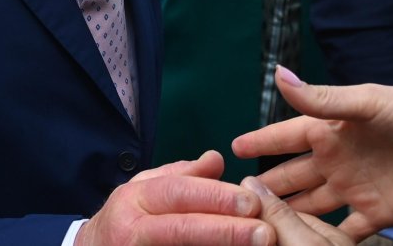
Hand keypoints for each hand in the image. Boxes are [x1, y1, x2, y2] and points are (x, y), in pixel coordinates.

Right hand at [76, 150, 271, 245]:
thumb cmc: (126, 220)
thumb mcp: (145, 189)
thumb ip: (183, 176)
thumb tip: (217, 158)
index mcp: (135, 198)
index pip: (179, 193)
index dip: (216, 197)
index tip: (252, 202)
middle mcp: (132, 229)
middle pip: (182, 229)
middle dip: (226, 231)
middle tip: (265, 234)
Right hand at [231, 67, 392, 241]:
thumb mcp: (364, 102)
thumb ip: (320, 99)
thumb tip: (278, 74)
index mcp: (332, 130)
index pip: (287, 136)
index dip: (262, 142)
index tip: (231, 148)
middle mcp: (338, 159)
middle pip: (293, 176)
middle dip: (267, 186)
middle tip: (235, 200)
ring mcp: (355, 188)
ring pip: (311, 205)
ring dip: (289, 214)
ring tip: (259, 226)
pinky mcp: (377, 215)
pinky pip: (344, 232)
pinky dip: (324, 240)